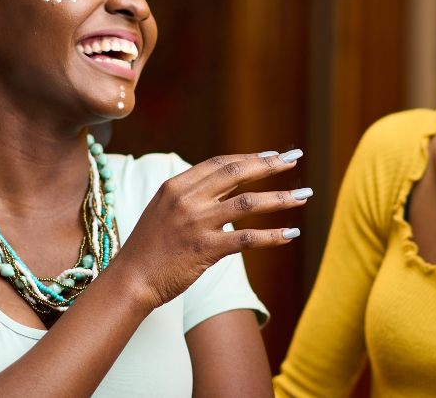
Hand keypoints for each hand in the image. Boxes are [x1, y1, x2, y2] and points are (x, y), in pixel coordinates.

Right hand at [109, 151, 308, 309]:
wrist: (131, 279)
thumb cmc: (149, 247)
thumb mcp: (164, 210)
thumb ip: (193, 196)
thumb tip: (227, 187)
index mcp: (176, 185)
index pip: (220, 163)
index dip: (250, 157)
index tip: (273, 155)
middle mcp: (187, 199)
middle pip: (237, 174)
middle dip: (270, 165)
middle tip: (295, 160)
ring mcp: (197, 224)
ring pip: (248, 203)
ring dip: (280, 198)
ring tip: (304, 195)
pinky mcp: (205, 249)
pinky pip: (247, 239)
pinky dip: (272, 236)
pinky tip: (290, 234)